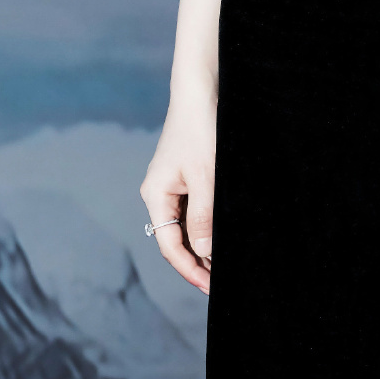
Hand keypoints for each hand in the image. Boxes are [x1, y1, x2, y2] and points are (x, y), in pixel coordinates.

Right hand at [141, 97, 214, 292]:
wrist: (202, 92)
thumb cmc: (201, 129)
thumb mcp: (206, 176)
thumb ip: (204, 216)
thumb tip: (203, 252)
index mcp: (155, 195)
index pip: (169, 245)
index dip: (190, 269)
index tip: (211, 286)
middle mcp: (159, 194)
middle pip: (176, 240)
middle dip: (198, 262)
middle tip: (221, 283)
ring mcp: (173, 186)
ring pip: (187, 227)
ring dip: (204, 246)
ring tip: (224, 265)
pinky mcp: (187, 178)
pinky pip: (195, 211)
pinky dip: (207, 227)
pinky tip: (221, 237)